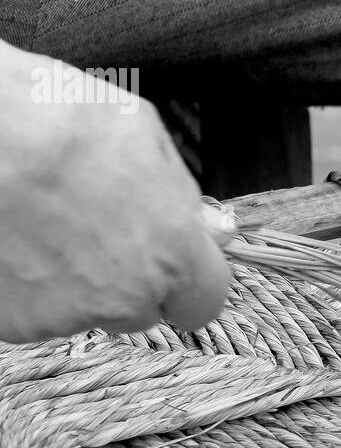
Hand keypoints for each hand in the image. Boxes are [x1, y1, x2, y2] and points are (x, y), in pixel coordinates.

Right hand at [0, 47, 230, 343]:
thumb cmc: (56, 123)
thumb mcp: (144, 137)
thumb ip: (181, 195)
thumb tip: (214, 228)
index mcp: (170, 256)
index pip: (203, 301)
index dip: (187, 278)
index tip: (171, 258)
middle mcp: (123, 299)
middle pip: (140, 307)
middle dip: (128, 277)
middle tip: (95, 226)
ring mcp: (64, 317)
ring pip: (84, 308)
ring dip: (74, 279)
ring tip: (44, 220)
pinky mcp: (15, 324)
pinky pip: (34, 310)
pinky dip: (27, 284)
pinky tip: (16, 237)